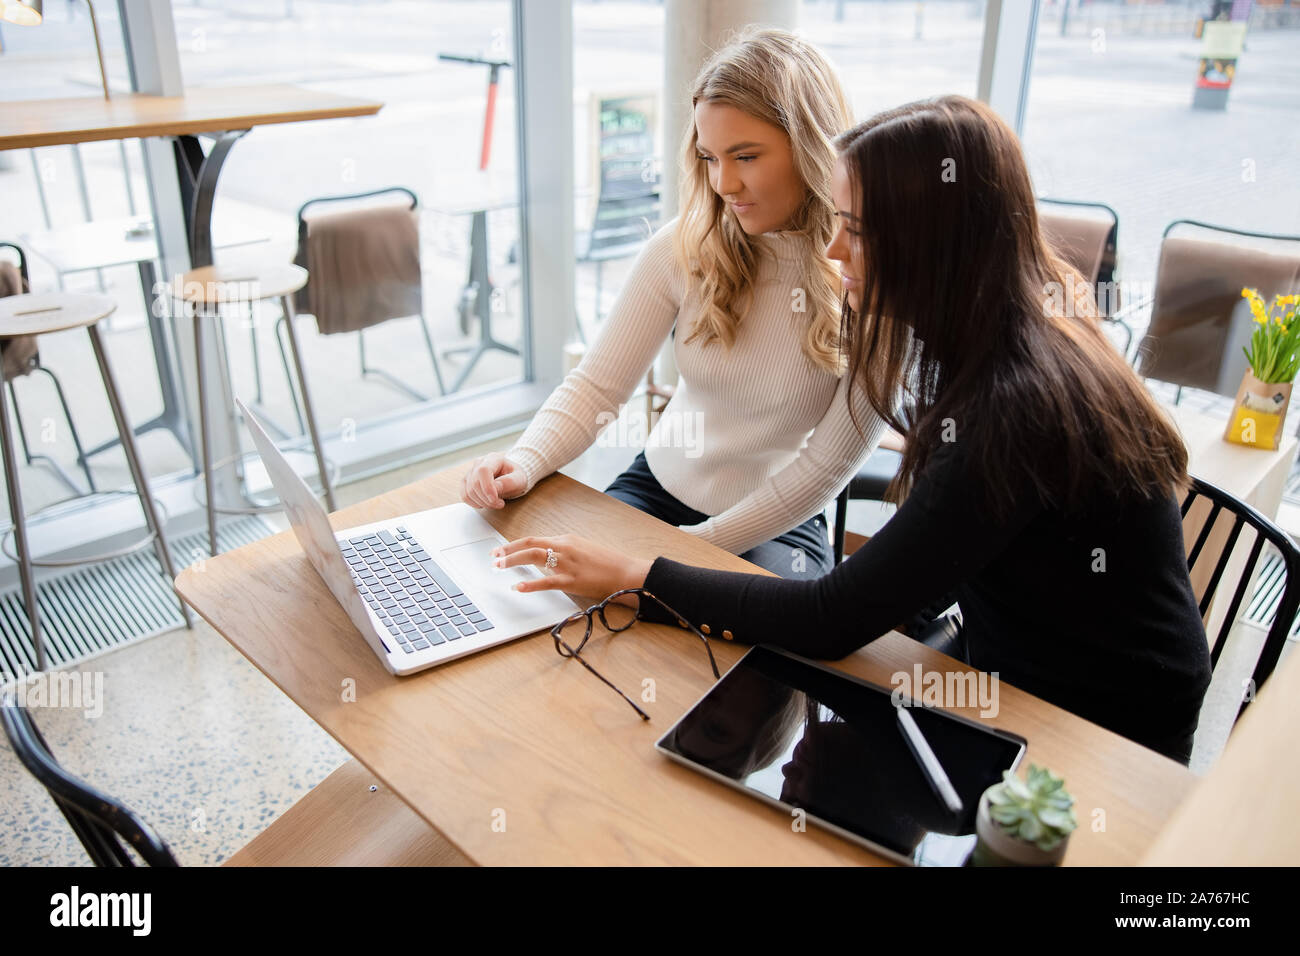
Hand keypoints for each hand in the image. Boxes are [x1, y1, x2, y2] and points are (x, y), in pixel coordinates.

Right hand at [461, 453, 526, 509]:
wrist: (511, 478)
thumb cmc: (516, 477)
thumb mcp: (519, 479)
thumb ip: (508, 482)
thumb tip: (495, 489)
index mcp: (493, 459)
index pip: (483, 471)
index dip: (487, 487)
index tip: (495, 500)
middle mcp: (479, 463)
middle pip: (475, 483)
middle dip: (487, 499)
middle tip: (500, 504)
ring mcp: (471, 473)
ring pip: (469, 491)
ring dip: (482, 502)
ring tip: (495, 503)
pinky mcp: (467, 482)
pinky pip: (465, 496)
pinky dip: (474, 503)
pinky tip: (485, 503)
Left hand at [492, 534, 652, 602]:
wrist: (626, 572)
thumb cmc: (607, 563)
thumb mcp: (583, 549)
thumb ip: (564, 551)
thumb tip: (546, 556)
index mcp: (566, 539)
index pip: (534, 540)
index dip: (514, 545)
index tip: (500, 550)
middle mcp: (564, 547)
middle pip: (530, 544)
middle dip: (508, 550)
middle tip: (493, 557)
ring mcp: (568, 563)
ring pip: (534, 557)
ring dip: (513, 561)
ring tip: (499, 567)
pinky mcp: (573, 580)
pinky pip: (547, 581)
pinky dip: (531, 584)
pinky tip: (519, 587)